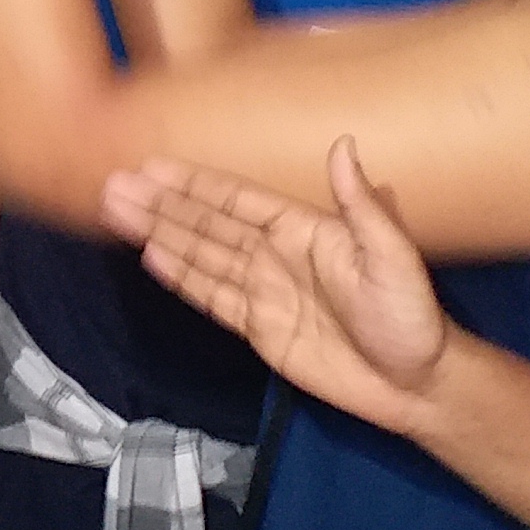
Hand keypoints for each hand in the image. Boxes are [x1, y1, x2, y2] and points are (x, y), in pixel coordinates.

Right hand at [103, 138, 452, 439]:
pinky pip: (211, 296)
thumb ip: (361, 206)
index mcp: (301, 230)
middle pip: (206, 224)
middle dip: (161, 205)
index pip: (236, 201)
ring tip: (118, 213)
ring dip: (160, 234)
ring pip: (200, 255)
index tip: (152, 167)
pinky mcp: (259, 329)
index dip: (194, 185)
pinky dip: (181, 277)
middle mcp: (274, 254)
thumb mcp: (392, 258)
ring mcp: (263, 292)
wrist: (415, 384)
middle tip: (115, 187)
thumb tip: (343, 145)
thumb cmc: (408, 317)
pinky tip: (152, 257)